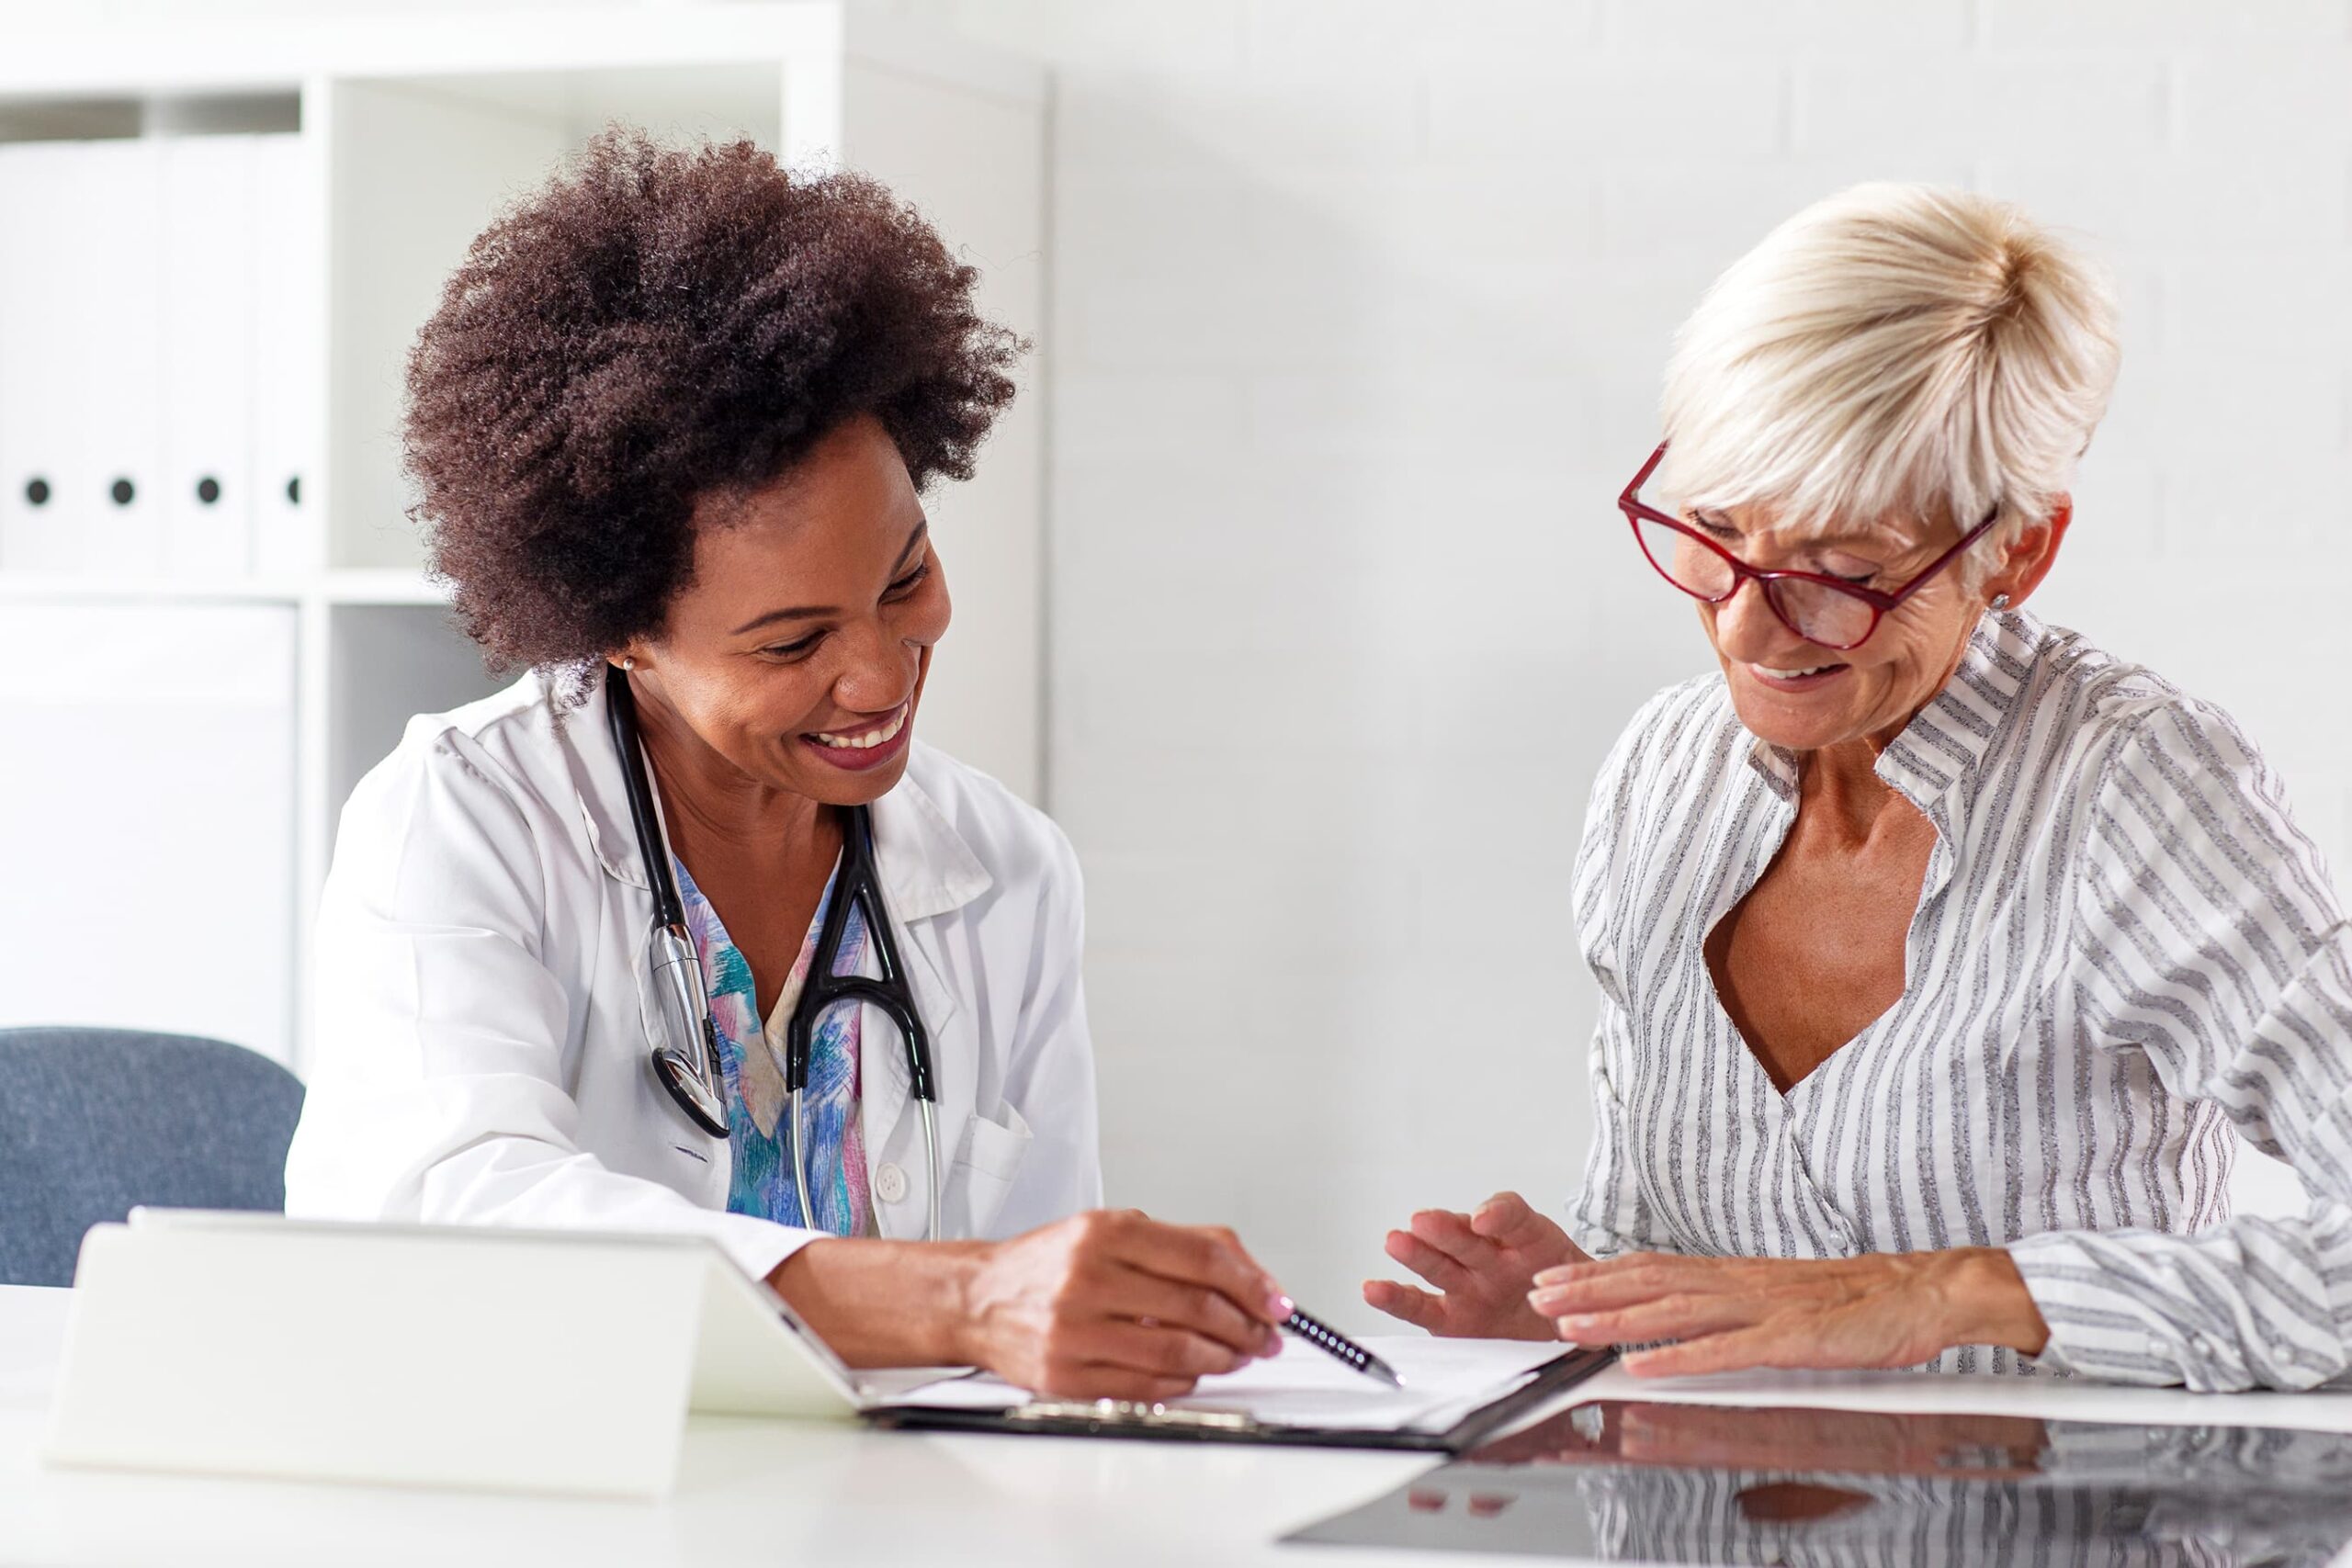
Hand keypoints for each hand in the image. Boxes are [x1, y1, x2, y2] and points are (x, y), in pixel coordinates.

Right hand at [955, 1210, 1287, 1400]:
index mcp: (1105, 1233)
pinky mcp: (1066, 1376)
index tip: (1277, 1302)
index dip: (1252, 1283)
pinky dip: (1183, 1381)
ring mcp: (1076, 1330)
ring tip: (1237, 1354)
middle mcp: (1088, 1278)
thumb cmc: (1047, 1264)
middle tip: (1266, 1334)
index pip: (1202, 1258)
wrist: (976, 1299)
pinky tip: (1193, 1371)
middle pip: (1196, 1307)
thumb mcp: (1111, 1229)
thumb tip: (1252, 1274)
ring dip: (1222, 1358)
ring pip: (1177, 1352)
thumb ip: (1181, 1243)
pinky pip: (1146, 1386)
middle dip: (1246, 1326)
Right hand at [1362, 1192, 1587, 1339]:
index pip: (1514, 1216)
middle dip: (1446, 1230)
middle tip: (1424, 1222)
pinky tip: (1373, 1288)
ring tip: (1396, 1241)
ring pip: (1440, 1265)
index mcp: (1532, 1240)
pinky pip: (1423, 1306)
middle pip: (1467, 1238)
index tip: (1485, 1220)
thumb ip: (1586, 1292)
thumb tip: (1585, 1318)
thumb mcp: (1593, 1288)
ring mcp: (1469, 1284)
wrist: (1574, 1330)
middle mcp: (1494, 1256)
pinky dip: (1398, 1298)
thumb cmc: (1579, 1300)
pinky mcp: (1451, 1317)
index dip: (1499, 1215)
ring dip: (1417, 1252)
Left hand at [1526, 1246, 2050, 1376]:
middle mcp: (1741, 1283)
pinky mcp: (1792, 1339)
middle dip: (1588, 1289)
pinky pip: (1727, 1351)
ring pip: (1675, 1310)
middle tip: (1537, 1295)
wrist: (1925, 1292)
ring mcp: (1765, 1309)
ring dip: (1618, 1320)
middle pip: (1649, 1282)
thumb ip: (1736, 1310)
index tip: (1554, 1278)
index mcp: (1737, 1274)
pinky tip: (1646, 1368)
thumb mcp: (1783, 1301)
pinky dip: (1681, 1358)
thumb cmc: (1858, 1303)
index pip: (1653, 1268)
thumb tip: (1690, 1321)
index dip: (1599, 1274)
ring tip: (1570, 1326)